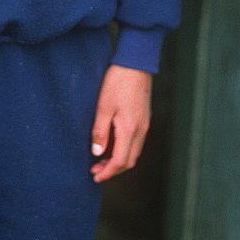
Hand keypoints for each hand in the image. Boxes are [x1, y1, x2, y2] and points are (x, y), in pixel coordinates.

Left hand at [90, 65, 151, 181]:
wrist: (135, 63)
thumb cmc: (117, 82)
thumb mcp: (103, 106)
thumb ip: (100, 132)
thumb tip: (97, 153)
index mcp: (130, 129)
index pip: (121, 161)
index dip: (108, 172)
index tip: (95, 176)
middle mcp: (141, 130)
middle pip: (129, 161)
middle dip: (113, 169)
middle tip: (95, 170)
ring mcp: (144, 124)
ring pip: (133, 151)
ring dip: (118, 159)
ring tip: (100, 159)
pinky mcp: (144, 117)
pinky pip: (135, 141)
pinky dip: (123, 148)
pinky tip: (111, 143)